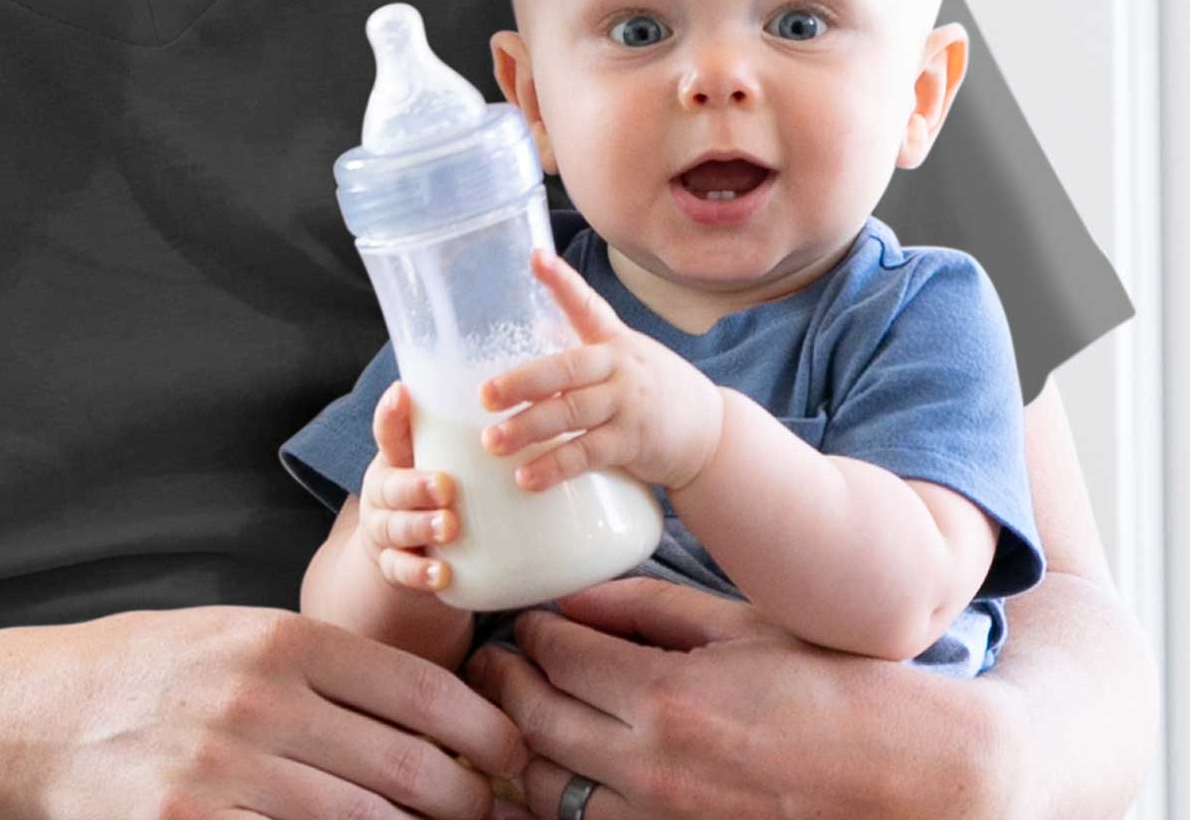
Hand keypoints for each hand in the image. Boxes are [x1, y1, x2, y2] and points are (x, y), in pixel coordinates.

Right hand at [0, 604, 527, 819]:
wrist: (56, 708)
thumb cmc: (178, 664)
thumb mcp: (260, 635)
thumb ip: (340, 669)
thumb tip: (439, 710)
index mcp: (293, 639)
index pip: (423, 689)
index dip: (486, 730)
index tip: (513, 755)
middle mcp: (264, 698)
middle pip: (406, 763)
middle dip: (469, 797)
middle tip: (491, 809)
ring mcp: (223, 768)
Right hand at [360, 379, 459, 592]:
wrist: (405, 546)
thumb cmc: (434, 485)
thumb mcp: (442, 454)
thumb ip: (463, 429)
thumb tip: (522, 379)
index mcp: (396, 457)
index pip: (388, 430)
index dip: (391, 412)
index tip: (403, 393)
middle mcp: (384, 491)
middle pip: (391, 486)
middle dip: (417, 486)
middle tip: (446, 486)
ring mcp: (386, 530)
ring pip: (395, 528)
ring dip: (421, 527)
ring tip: (449, 527)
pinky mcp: (393, 566)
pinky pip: (400, 571)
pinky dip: (419, 574)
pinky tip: (441, 575)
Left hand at [467, 577, 1019, 819]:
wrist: (903, 773)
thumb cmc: (825, 685)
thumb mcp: (736, 625)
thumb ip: (647, 609)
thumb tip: (576, 598)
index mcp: (668, 695)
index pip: (561, 658)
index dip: (531, 633)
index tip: (523, 620)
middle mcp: (654, 764)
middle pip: (539, 722)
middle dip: (506, 684)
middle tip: (494, 660)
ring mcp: (663, 818)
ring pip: (550, 790)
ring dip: (521, 749)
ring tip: (514, 716)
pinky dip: (560, 803)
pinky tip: (554, 775)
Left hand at [478, 251, 722, 491]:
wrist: (711, 432)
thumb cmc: (656, 392)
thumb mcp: (628, 359)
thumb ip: (584, 352)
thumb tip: (533, 331)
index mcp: (615, 341)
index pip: (586, 304)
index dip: (561, 280)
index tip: (536, 258)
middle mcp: (620, 367)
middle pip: (566, 369)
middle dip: (522, 381)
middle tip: (485, 395)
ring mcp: (627, 404)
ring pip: (570, 413)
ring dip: (528, 428)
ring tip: (493, 442)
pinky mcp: (633, 441)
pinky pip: (587, 453)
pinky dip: (555, 466)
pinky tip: (528, 477)